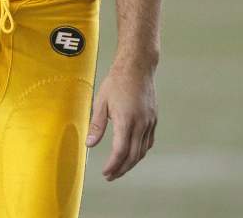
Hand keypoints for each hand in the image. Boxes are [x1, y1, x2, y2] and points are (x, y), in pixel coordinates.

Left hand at [85, 60, 157, 180]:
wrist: (137, 66)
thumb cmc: (117, 81)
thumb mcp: (101, 102)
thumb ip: (97, 125)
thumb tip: (90, 144)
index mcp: (126, 120)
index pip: (121, 151)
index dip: (113, 165)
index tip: (105, 172)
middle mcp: (141, 124)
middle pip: (133, 155)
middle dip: (121, 169)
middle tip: (110, 176)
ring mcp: (149, 122)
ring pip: (142, 150)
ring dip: (131, 163)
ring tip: (119, 168)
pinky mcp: (153, 119)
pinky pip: (148, 141)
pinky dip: (140, 152)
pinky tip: (133, 154)